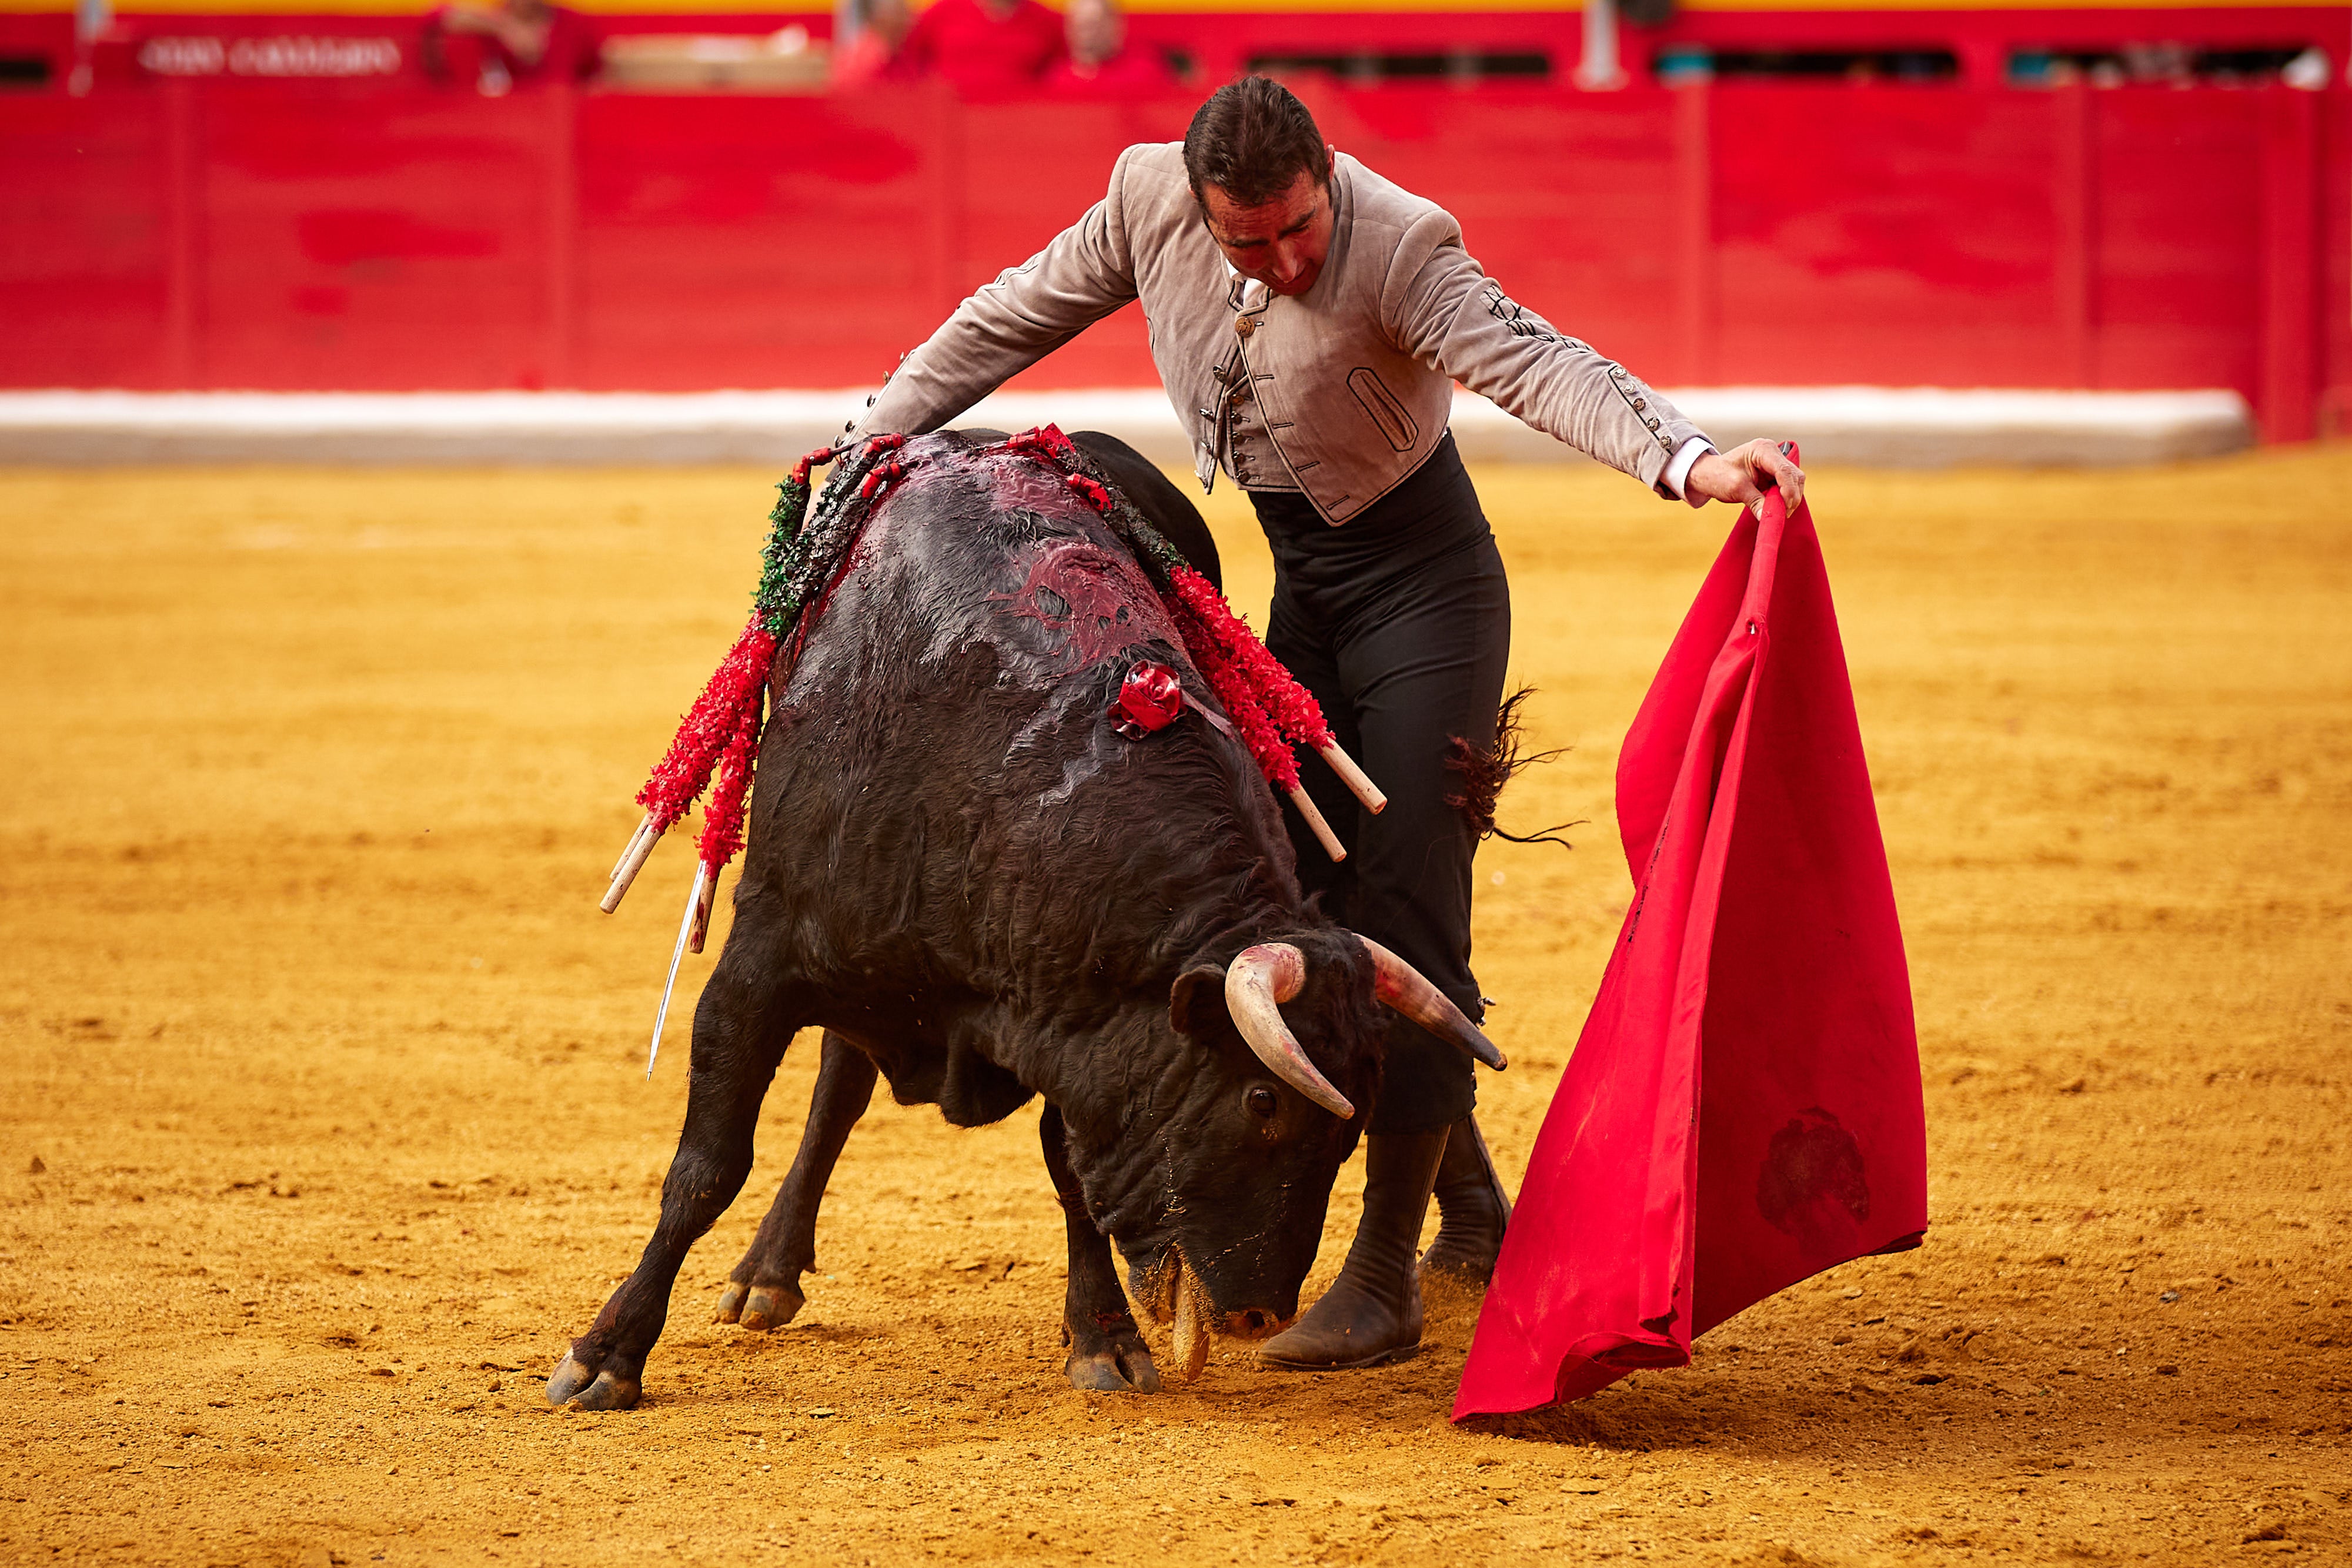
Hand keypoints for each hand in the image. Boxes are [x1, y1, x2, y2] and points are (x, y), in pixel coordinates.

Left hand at [1687, 439, 1805, 515]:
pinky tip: (1778, 506)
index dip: (1788, 490)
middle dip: (1792, 496)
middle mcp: (1772, 452)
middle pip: (1794, 475)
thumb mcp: (1736, 489)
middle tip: (1784, 514)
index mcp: (1763, 449)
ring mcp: (1775, 461)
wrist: (1709, 474)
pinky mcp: (1774, 472)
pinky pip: (1788, 485)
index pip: (1784, 470)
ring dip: (1791, 497)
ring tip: (1780, 512)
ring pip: (1795, 480)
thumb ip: (1755, 501)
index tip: (1785, 507)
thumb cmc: (1718, 476)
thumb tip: (1768, 517)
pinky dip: (1786, 497)